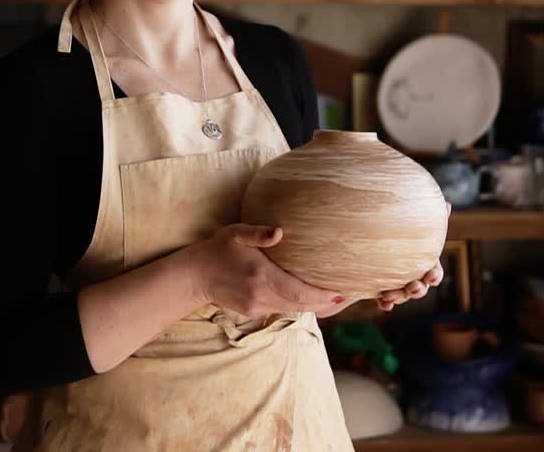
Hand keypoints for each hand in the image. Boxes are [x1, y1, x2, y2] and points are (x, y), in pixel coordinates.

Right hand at [187, 224, 343, 316]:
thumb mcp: (236, 233)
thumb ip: (258, 233)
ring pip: (293, 310)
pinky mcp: (253, 312)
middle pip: (301, 306)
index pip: (298, 292)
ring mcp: (256, 307)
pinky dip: (298, 305)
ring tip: (335, 298)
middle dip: (325, 303)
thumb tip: (279, 232)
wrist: (195, 275)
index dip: (322, 296)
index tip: (341, 292)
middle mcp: (260, 296)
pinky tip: (310, 297)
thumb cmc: (219, 248)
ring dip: (314, 306)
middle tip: (347, 296)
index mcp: (260, 276)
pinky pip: (282, 310)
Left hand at [376, 201, 450, 311]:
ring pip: (403, 296)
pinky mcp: (384, 290)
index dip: (433, 276)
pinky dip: (386, 303)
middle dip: (418, 290)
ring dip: (399, 296)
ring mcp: (399, 285)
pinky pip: (387, 301)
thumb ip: (432, 219)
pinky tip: (383, 304)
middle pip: (420, 289)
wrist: (378, 244)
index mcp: (425, 264)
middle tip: (412, 287)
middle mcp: (414, 277)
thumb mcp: (416, 226)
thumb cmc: (404, 234)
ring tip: (389, 294)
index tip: (429, 275)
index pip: (434, 274)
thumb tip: (448, 204)